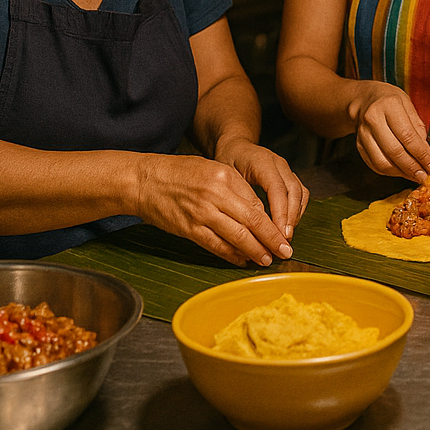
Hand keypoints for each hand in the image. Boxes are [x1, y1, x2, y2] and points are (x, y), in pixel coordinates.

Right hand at [133, 153, 293, 266]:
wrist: (144, 181)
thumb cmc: (180, 172)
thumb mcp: (213, 169)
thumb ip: (236, 188)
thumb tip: (258, 212)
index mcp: (225, 176)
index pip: (256, 203)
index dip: (272, 222)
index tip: (283, 232)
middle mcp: (216, 195)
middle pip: (252, 221)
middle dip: (272, 239)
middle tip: (285, 251)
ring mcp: (202, 213)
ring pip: (237, 237)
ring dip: (255, 251)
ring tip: (267, 260)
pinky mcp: (189, 229)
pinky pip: (215, 246)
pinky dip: (231, 255)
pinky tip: (242, 260)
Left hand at [214, 135, 308, 241]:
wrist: (236, 146)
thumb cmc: (227, 161)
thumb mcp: (225, 176)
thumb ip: (239, 195)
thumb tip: (248, 223)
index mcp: (262, 161)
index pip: (277, 189)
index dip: (280, 212)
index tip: (279, 233)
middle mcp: (279, 164)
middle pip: (294, 192)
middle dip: (291, 218)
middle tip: (284, 240)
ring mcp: (287, 169)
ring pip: (300, 193)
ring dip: (296, 216)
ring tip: (286, 236)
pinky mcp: (290, 176)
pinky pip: (300, 194)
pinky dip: (297, 211)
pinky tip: (287, 225)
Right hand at [348, 81, 429, 180]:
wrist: (364, 99)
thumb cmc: (390, 101)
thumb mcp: (408, 105)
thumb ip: (418, 129)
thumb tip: (426, 154)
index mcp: (389, 105)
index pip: (407, 135)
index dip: (421, 154)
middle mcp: (373, 119)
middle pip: (394, 151)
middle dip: (412, 167)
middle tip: (424, 175)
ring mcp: (363, 133)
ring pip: (382, 162)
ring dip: (401, 173)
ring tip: (414, 176)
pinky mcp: (359, 145)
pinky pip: (374, 164)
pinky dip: (390, 172)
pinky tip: (401, 172)